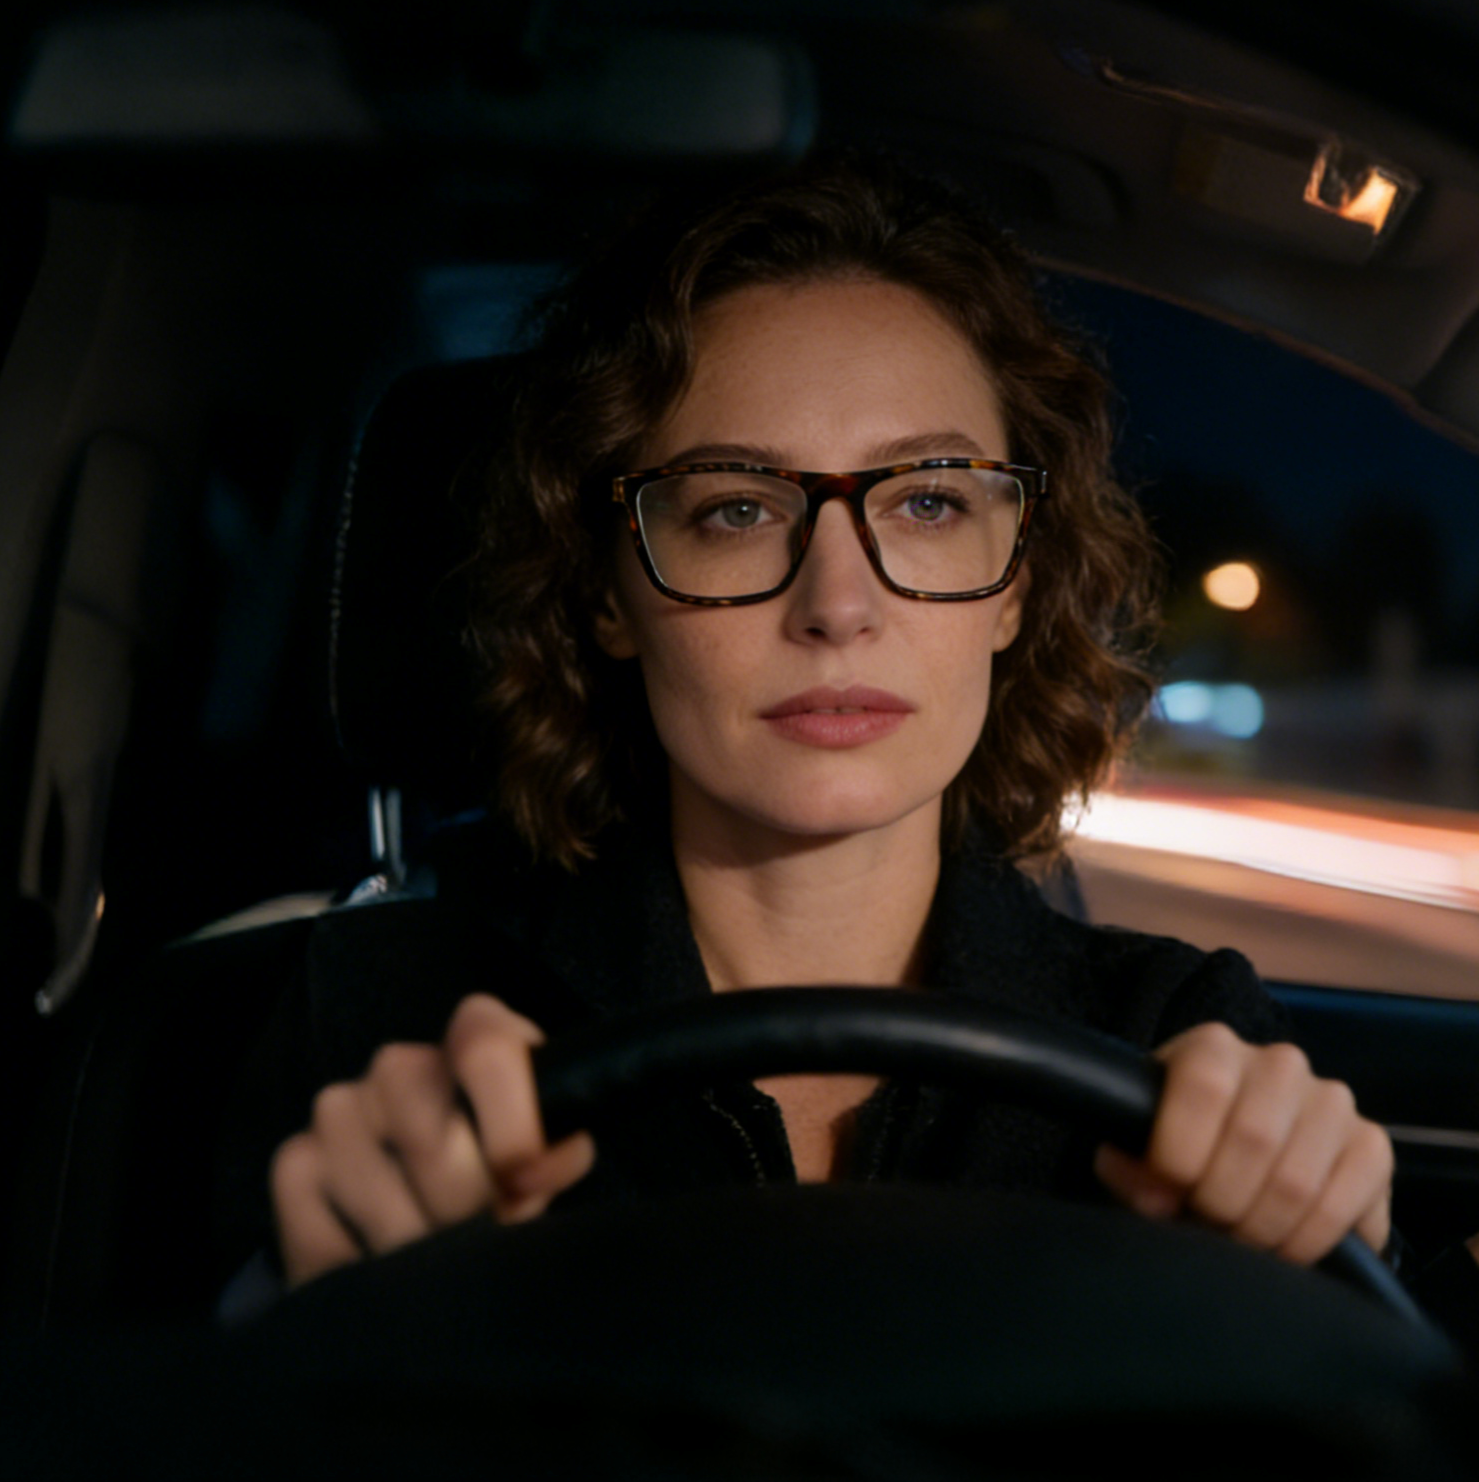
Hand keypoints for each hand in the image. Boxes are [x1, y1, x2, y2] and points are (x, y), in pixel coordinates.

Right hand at [270, 993, 595, 1287]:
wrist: (449, 1232)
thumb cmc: (509, 1180)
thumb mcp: (549, 1161)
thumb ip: (554, 1156)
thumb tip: (530, 1175)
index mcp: (478, 1037)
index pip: (486, 1049)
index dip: (511, 1127)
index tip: (524, 1185)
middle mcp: (400, 1063)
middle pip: (429, 1138)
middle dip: (464, 1207)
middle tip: (483, 1234)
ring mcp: (339, 1109)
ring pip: (378, 1196)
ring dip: (418, 1253)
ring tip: (441, 1260)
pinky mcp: (295, 1164)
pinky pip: (326, 1233)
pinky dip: (364, 1270)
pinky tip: (390, 1269)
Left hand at [1093, 1022, 1391, 1263]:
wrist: (1244, 1167)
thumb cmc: (1184, 1153)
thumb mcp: (1138, 1154)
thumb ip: (1131, 1170)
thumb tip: (1158, 1196)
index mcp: (1212, 1048)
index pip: (1203, 1086)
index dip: (1180, 1154)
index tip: (1167, 1190)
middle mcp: (1279, 1063)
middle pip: (1253, 1139)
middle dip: (1221, 1203)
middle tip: (1207, 1223)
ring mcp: (1332, 1101)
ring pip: (1296, 1181)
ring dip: (1261, 1229)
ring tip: (1240, 1237)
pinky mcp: (1372, 1146)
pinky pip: (1343, 1205)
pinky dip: (1306, 1242)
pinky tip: (1282, 1247)